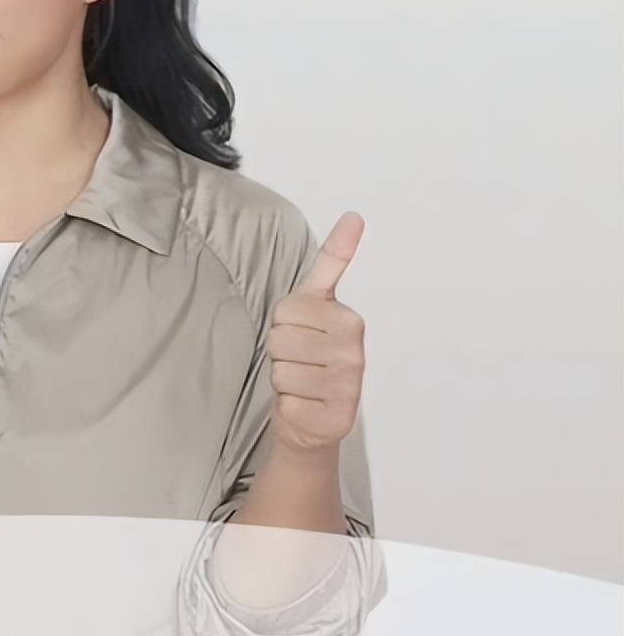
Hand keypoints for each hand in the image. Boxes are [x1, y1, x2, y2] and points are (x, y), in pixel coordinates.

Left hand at [266, 211, 366, 455]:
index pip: (286, 312)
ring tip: (305, 380)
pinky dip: (289, 404)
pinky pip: (286, 401)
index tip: (305, 331)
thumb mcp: (320, 302)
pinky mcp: (336, 419)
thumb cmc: (315, 352)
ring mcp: (348, 388)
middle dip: (281, 351)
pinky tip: (307, 403)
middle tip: (303, 359)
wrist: (319, 414)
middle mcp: (355, 353)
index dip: (284, 324)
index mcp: (350, 320)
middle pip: (280, 340)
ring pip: (280, 371)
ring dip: (284, 378)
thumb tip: (353, 216)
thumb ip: (333, 259)